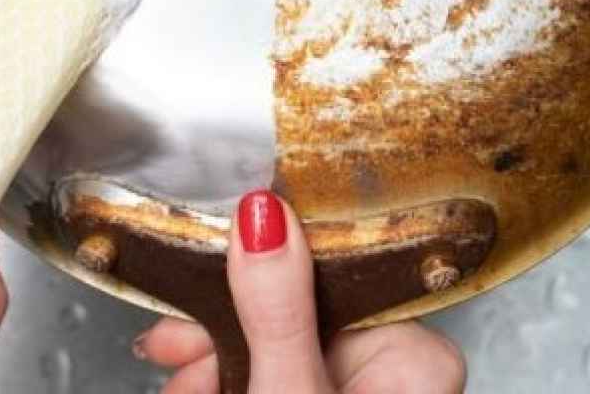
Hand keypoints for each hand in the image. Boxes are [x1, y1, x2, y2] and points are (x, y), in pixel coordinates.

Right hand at [134, 190, 466, 393]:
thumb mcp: (286, 389)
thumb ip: (275, 306)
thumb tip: (263, 214)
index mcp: (416, 357)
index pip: (325, 274)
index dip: (251, 274)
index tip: (199, 275)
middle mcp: (402, 372)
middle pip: (291, 311)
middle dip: (221, 329)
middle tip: (174, 343)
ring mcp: (367, 390)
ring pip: (275, 344)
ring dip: (215, 359)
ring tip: (180, 379)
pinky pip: (278, 370)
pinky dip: (233, 378)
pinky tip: (198, 386)